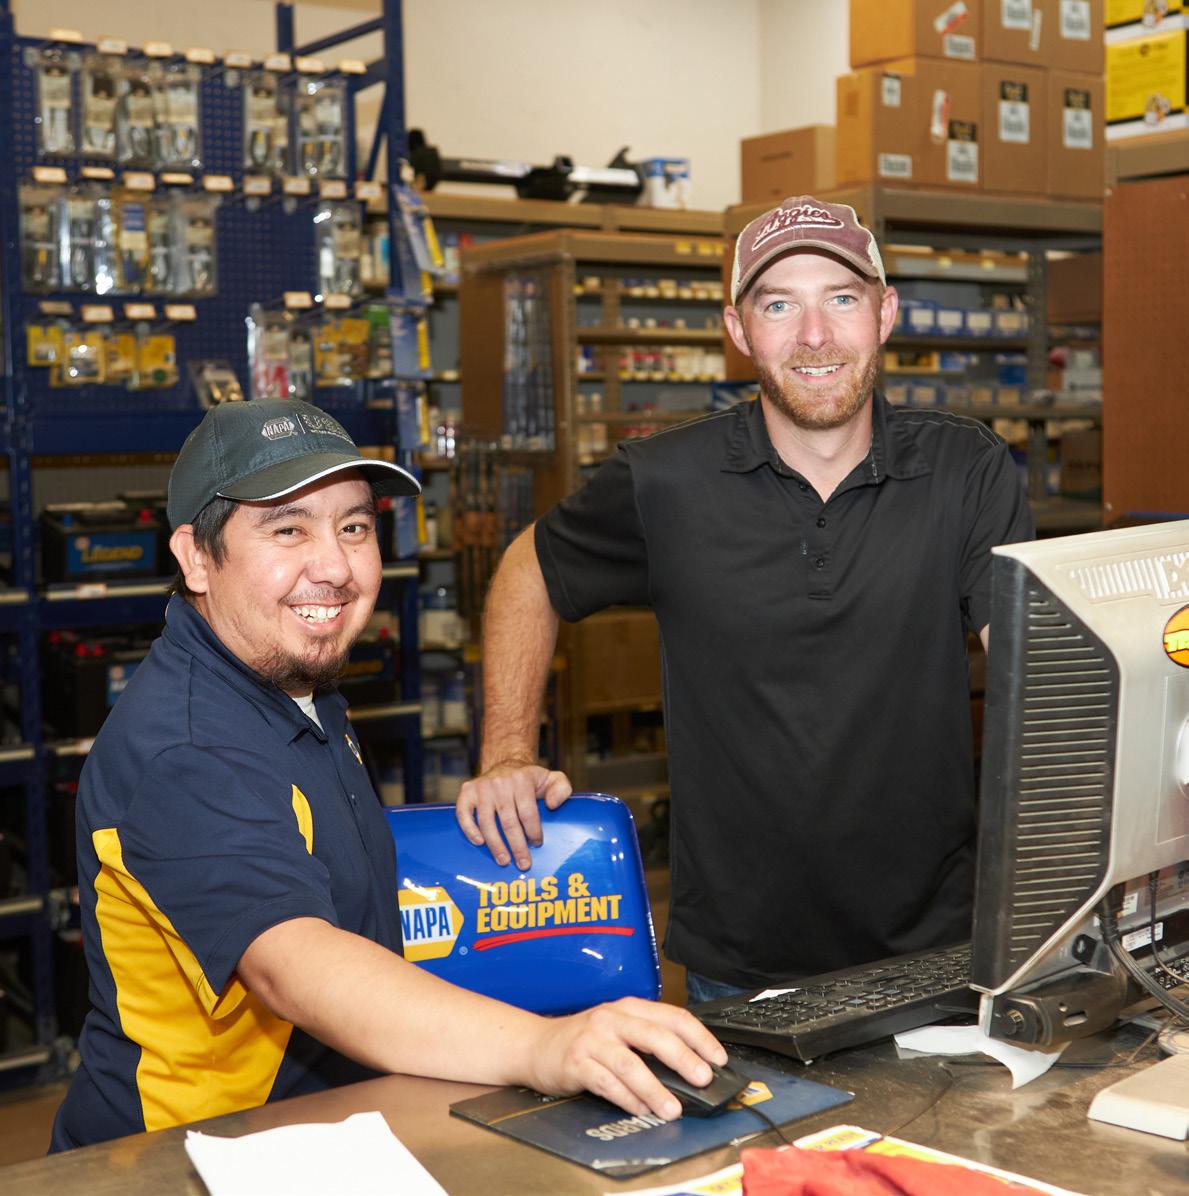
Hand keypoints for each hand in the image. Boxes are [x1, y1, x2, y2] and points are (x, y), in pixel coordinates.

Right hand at [456, 761, 571, 868]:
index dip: (533, 832)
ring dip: (495, 845)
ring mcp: (482, 787)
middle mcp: (500, 783)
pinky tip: (479, 843)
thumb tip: (552, 805)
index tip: (537, 844)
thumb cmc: (530, 779)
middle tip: (523, 864)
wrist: (506, 764)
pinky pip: (464, 813)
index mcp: (522, 780)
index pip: (528, 813)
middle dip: (517, 847)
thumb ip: (561, 789)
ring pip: (487, 822)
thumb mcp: (552, 778)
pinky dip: (469, 830)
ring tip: (504, 861)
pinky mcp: (467, 791)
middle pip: (509, 822)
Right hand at [529, 998, 728, 1121]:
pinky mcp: (576, 1062)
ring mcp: (592, 1039)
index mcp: (628, 1007)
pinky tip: (640, 1109)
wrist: (536, 1045)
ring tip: (672, 1108)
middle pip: (654, 1035)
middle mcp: (611, 1019)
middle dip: (683, 1058)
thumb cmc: (583, 1039)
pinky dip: (626, 1098)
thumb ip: (648, 1041)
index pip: (672, 1016)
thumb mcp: (617, 1030)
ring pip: (630, 1063)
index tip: (718, 1058)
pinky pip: (606, 1082)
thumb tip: (690, 1066)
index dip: (699, 1037)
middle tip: (703, 1079)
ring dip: (655, 1088)